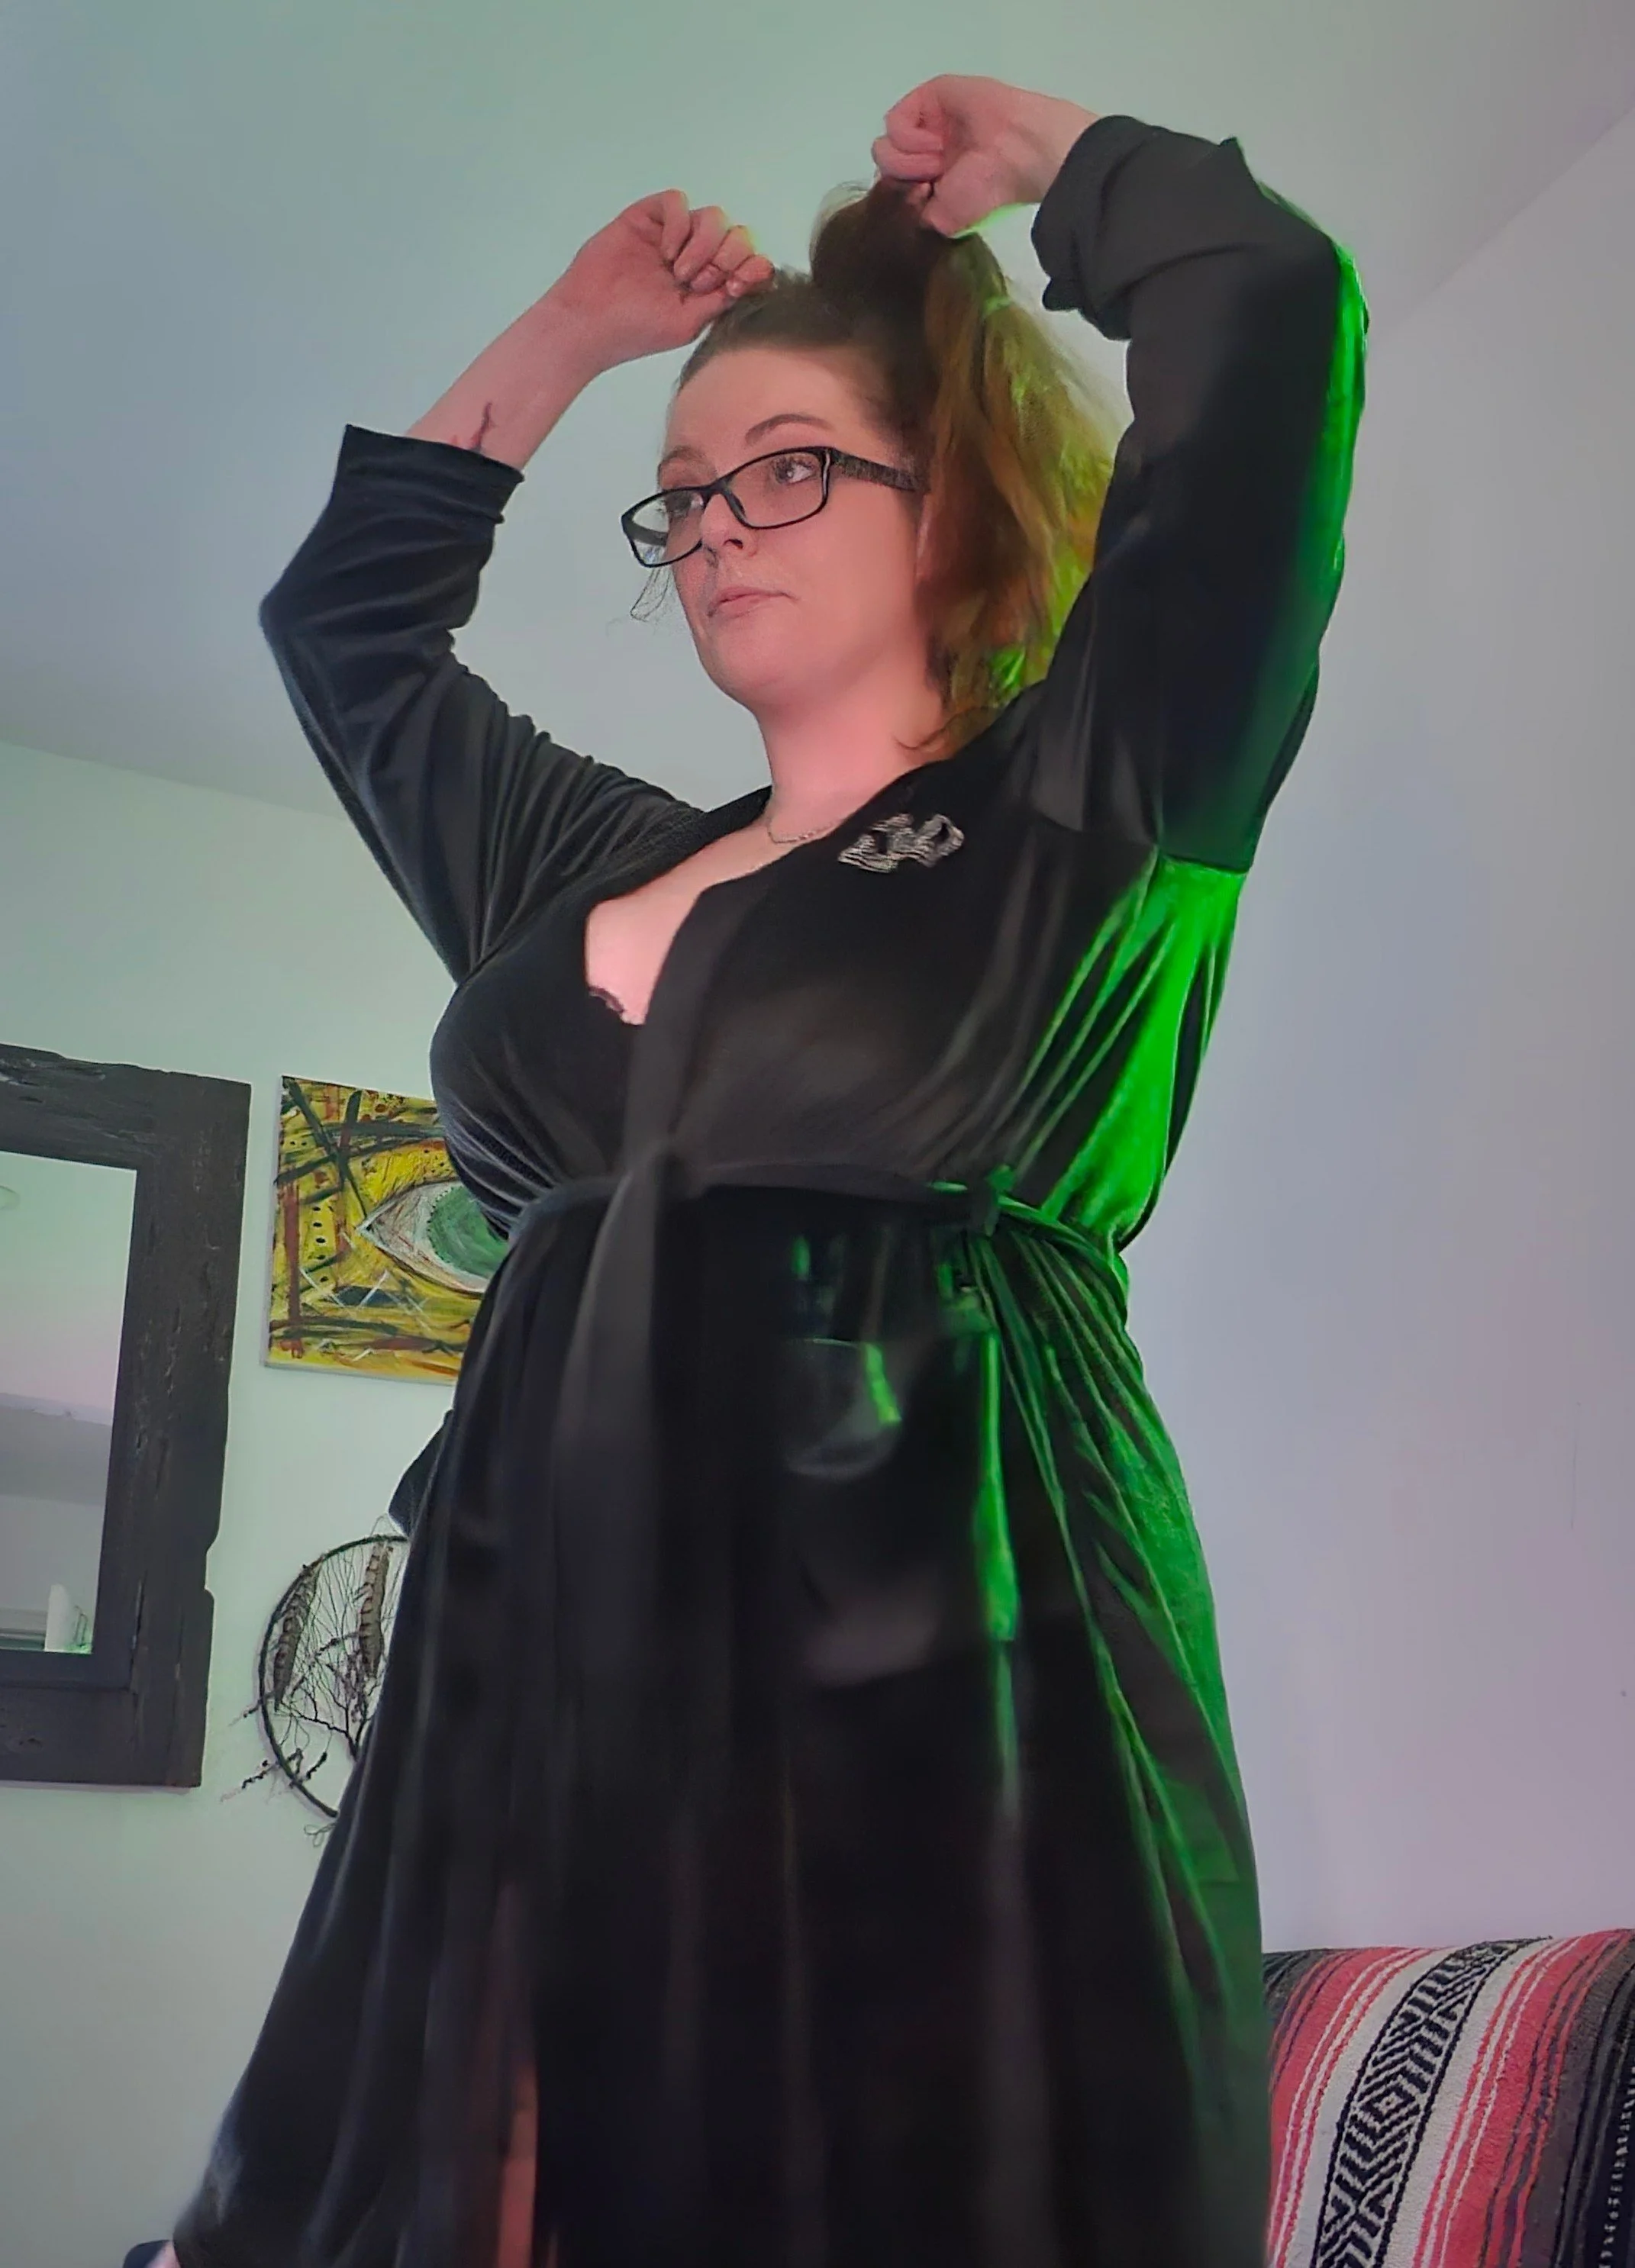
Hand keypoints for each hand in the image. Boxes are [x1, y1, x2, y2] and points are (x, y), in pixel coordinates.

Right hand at [548, 191, 775, 370]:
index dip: (751, 266)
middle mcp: (696, 257)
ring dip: (703, 243)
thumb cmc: (636, 329)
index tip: (733, 284)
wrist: (590, 321)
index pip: (749, 261)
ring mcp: (673, 236)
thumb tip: (757, 276)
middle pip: (737, 235)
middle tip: (697, 282)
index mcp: (710, 284)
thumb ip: (723, 299)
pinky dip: (678, 224)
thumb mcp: (690, 323)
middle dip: (727, 256)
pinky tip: (664, 251)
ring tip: (679, 271)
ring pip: (713, 216)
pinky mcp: (648, 218)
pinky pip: (678, 202)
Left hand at [871, 75, 1097, 234]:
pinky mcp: (927, 97)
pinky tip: (935, 142)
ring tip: (941, 158)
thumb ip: (914, 216)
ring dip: (911, 159)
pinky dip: (909, 139)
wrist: (1013, 153)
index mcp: (932, 176)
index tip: (927, 197)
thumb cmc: (988, 187)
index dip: (901, 193)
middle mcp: (927, 148)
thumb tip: (899, 201)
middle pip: (886, 164)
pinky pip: (893, 121)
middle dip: (907, 176)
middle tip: (937, 176)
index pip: (892, 184)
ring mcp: (926, 122)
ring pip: (886, 144)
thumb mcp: (943, 221)